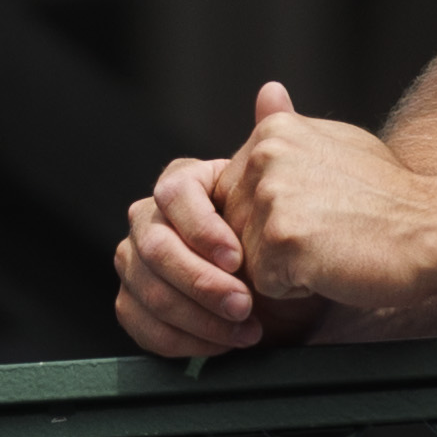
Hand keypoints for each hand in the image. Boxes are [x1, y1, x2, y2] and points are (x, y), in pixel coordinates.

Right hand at [113, 135, 313, 359]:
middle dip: (199, 280)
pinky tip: (221, 346)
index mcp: (182, 188)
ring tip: (245, 331)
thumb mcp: (294, 192)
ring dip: (194, 315)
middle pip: (153, 246)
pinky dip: (179, 339)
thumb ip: (278, 142)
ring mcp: (135, 263)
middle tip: (245, 304)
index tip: (239, 258)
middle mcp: (149, 221)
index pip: (172, 193)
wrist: (301, 292)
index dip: (200, 227)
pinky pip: (137, 321)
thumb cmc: (296, 240)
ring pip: (143, 287)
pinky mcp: (135, 304)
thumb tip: (273, 90)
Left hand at [221, 79, 436, 326]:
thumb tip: (266, 91)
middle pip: (232, 225)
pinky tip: (333, 265)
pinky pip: (265, 284)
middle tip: (330, 232)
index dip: (273, 217)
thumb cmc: (392, 197)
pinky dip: (296, 289)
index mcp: (272, 134)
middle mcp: (265, 158)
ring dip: (283, 267)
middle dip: (272, 244)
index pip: (233, 194)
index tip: (320, 211)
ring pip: (244, 256)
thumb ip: (293, 131)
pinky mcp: (281, 240)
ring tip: (331, 247)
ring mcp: (271, 197)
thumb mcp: (341, 145)